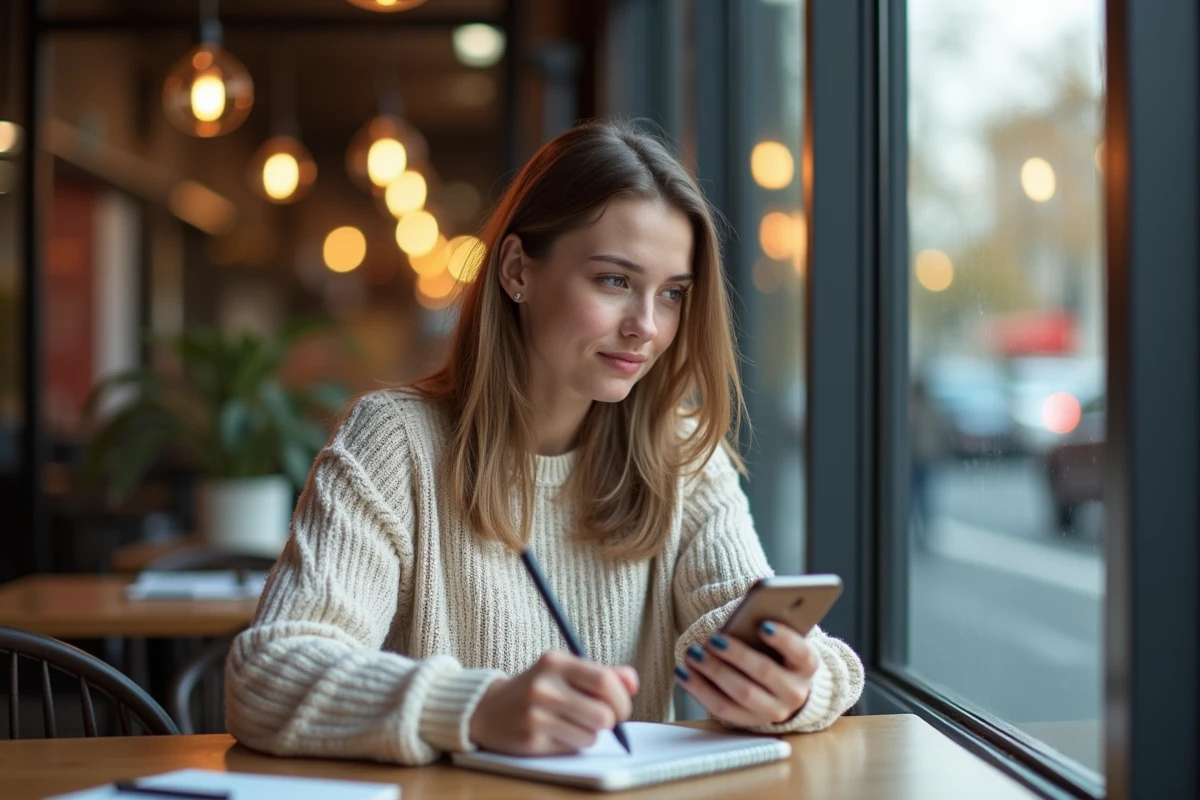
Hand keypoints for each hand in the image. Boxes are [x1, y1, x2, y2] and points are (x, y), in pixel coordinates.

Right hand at [468, 651, 638, 754]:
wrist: (489, 709)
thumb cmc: (538, 689)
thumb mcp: (565, 672)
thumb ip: (602, 674)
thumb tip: (633, 683)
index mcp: (556, 662)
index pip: (604, 681)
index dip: (622, 699)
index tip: (621, 708)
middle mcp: (544, 686)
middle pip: (603, 714)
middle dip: (609, 721)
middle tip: (599, 719)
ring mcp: (536, 714)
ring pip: (591, 735)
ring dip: (590, 734)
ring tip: (572, 724)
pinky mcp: (531, 739)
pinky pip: (573, 748)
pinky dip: (573, 744)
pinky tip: (556, 733)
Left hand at [675, 621, 819, 726]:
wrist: (784, 688)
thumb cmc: (777, 651)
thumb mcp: (780, 635)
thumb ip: (769, 619)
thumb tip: (753, 593)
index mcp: (807, 664)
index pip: (801, 652)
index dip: (784, 639)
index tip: (762, 625)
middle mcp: (795, 691)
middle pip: (765, 673)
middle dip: (737, 655)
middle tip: (712, 639)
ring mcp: (774, 711)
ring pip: (743, 694)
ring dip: (714, 672)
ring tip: (693, 653)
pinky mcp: (750, 722)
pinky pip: (723, 709)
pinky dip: (700, 690)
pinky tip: (684, 672)